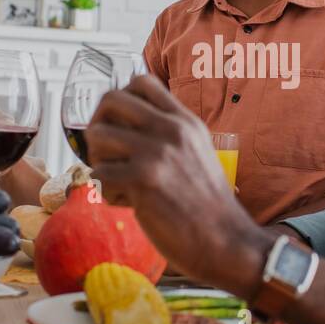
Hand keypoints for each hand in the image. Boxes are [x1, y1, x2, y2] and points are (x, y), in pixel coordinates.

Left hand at [86, 75, 271, 291]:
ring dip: (98, 160)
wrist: (226, 241)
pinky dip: (106, 192)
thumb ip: (170, 134)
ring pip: (98, 136)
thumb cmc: (208, 205)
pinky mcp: (143, 181)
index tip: (119, 124)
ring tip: (116, 179)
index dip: (120, 100)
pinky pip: (99, 174)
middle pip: (111, 100)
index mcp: (185, 121)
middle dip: (98, 124)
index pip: (141, 82)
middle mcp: (171, 130)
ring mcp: (157, 153)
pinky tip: (126, 203)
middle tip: (105, 151)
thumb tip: (127, 126)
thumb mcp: (198, 153)